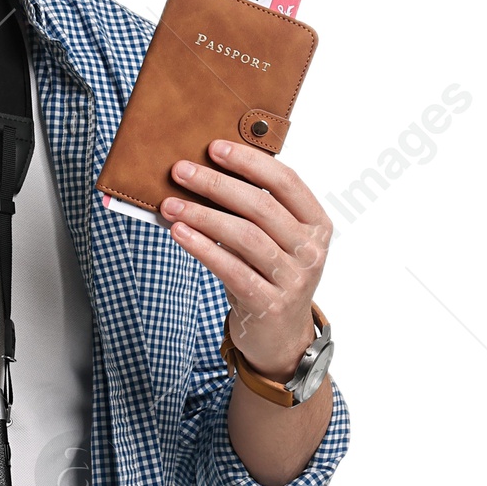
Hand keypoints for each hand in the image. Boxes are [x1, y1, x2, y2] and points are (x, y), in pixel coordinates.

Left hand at [158, 138, 330, 379]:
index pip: (286, 181)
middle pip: (260, 206)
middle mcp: (311, 250)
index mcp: (317, 224)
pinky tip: (179, 232)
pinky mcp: (268, 304)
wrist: (280, 338)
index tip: (214, 147)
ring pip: (244, 236)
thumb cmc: (268, 275)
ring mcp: (293, 279)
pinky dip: (202, 247)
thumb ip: (253, 210)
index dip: (249, 161)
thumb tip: (204, 170)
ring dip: (202, 215)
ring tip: (169, 204)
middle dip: (216, 184)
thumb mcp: (272, 240)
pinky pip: (231, 269)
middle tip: (180, 170)